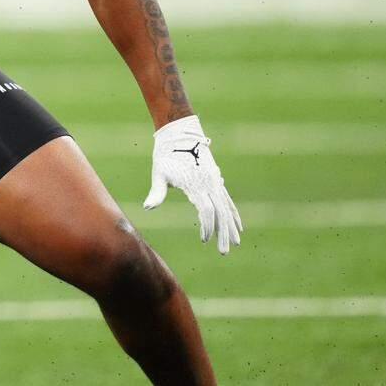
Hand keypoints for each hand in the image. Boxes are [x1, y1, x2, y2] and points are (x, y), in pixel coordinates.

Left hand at [143, 115, 241, 253]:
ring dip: (231, 226)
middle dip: (223, 233)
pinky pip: (228, 200)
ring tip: (235, 243)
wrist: (179, 134)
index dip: (207, 226)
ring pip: (227, 207)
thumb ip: (157, 192)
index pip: (207, 210)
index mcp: (196, 184)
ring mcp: (214, 181)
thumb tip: (147, 207)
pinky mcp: (215, 180)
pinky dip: (233, 213)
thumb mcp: (159, 172)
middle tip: (223, 252)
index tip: (203, 239)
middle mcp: (209, 183)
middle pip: (221, 213)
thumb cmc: (165, 154)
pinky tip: (238, 226)